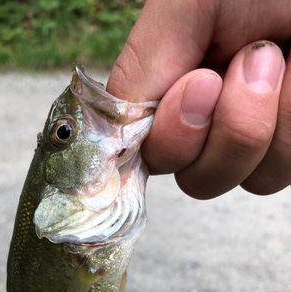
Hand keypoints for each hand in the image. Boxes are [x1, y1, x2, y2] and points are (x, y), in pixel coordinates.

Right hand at [107, 0, 290, 198]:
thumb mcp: (184, 9)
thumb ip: (140, 70)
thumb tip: (111, 139)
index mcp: (171, 95)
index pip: (147, 155)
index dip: (170, 140)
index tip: (199, 85)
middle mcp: (208, 125)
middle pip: (196, 181)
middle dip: (219, 132)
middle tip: (248, 61)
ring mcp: (252, 141)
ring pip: (244, 181)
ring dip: (259, 120)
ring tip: (276, 57)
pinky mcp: (288, 149)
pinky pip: (278, 172)